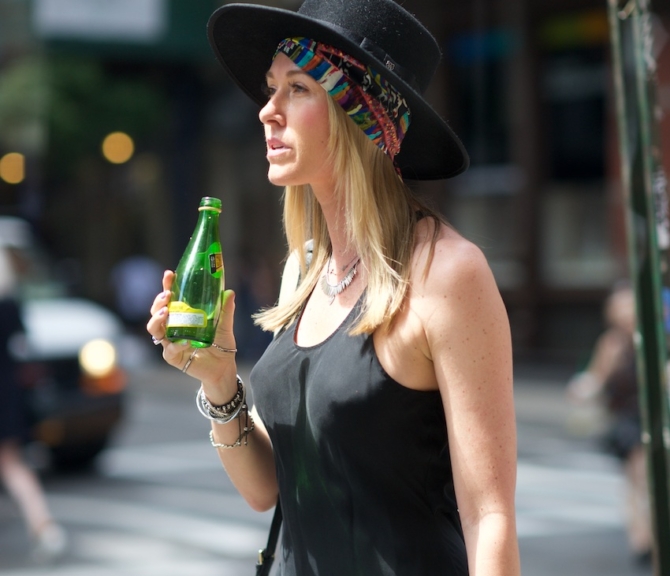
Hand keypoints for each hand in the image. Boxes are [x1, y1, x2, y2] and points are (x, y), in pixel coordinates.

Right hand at [146, 270, 237, 399]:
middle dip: (158, 302)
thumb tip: (229, 292)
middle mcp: (173, 327)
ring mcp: (170, 342)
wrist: (223, 367)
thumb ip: (226, 310)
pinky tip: (185, 342)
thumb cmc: (221, 344)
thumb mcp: (225, 325)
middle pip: (157, 312)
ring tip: (166, 313)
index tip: (169, 274)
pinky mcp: (173, 357)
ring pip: (155, 329)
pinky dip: (175, 345)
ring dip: (157, 320)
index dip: (168, 286)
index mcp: (183, 316)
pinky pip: (169, 350)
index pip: (171, 298)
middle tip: (167, 295)